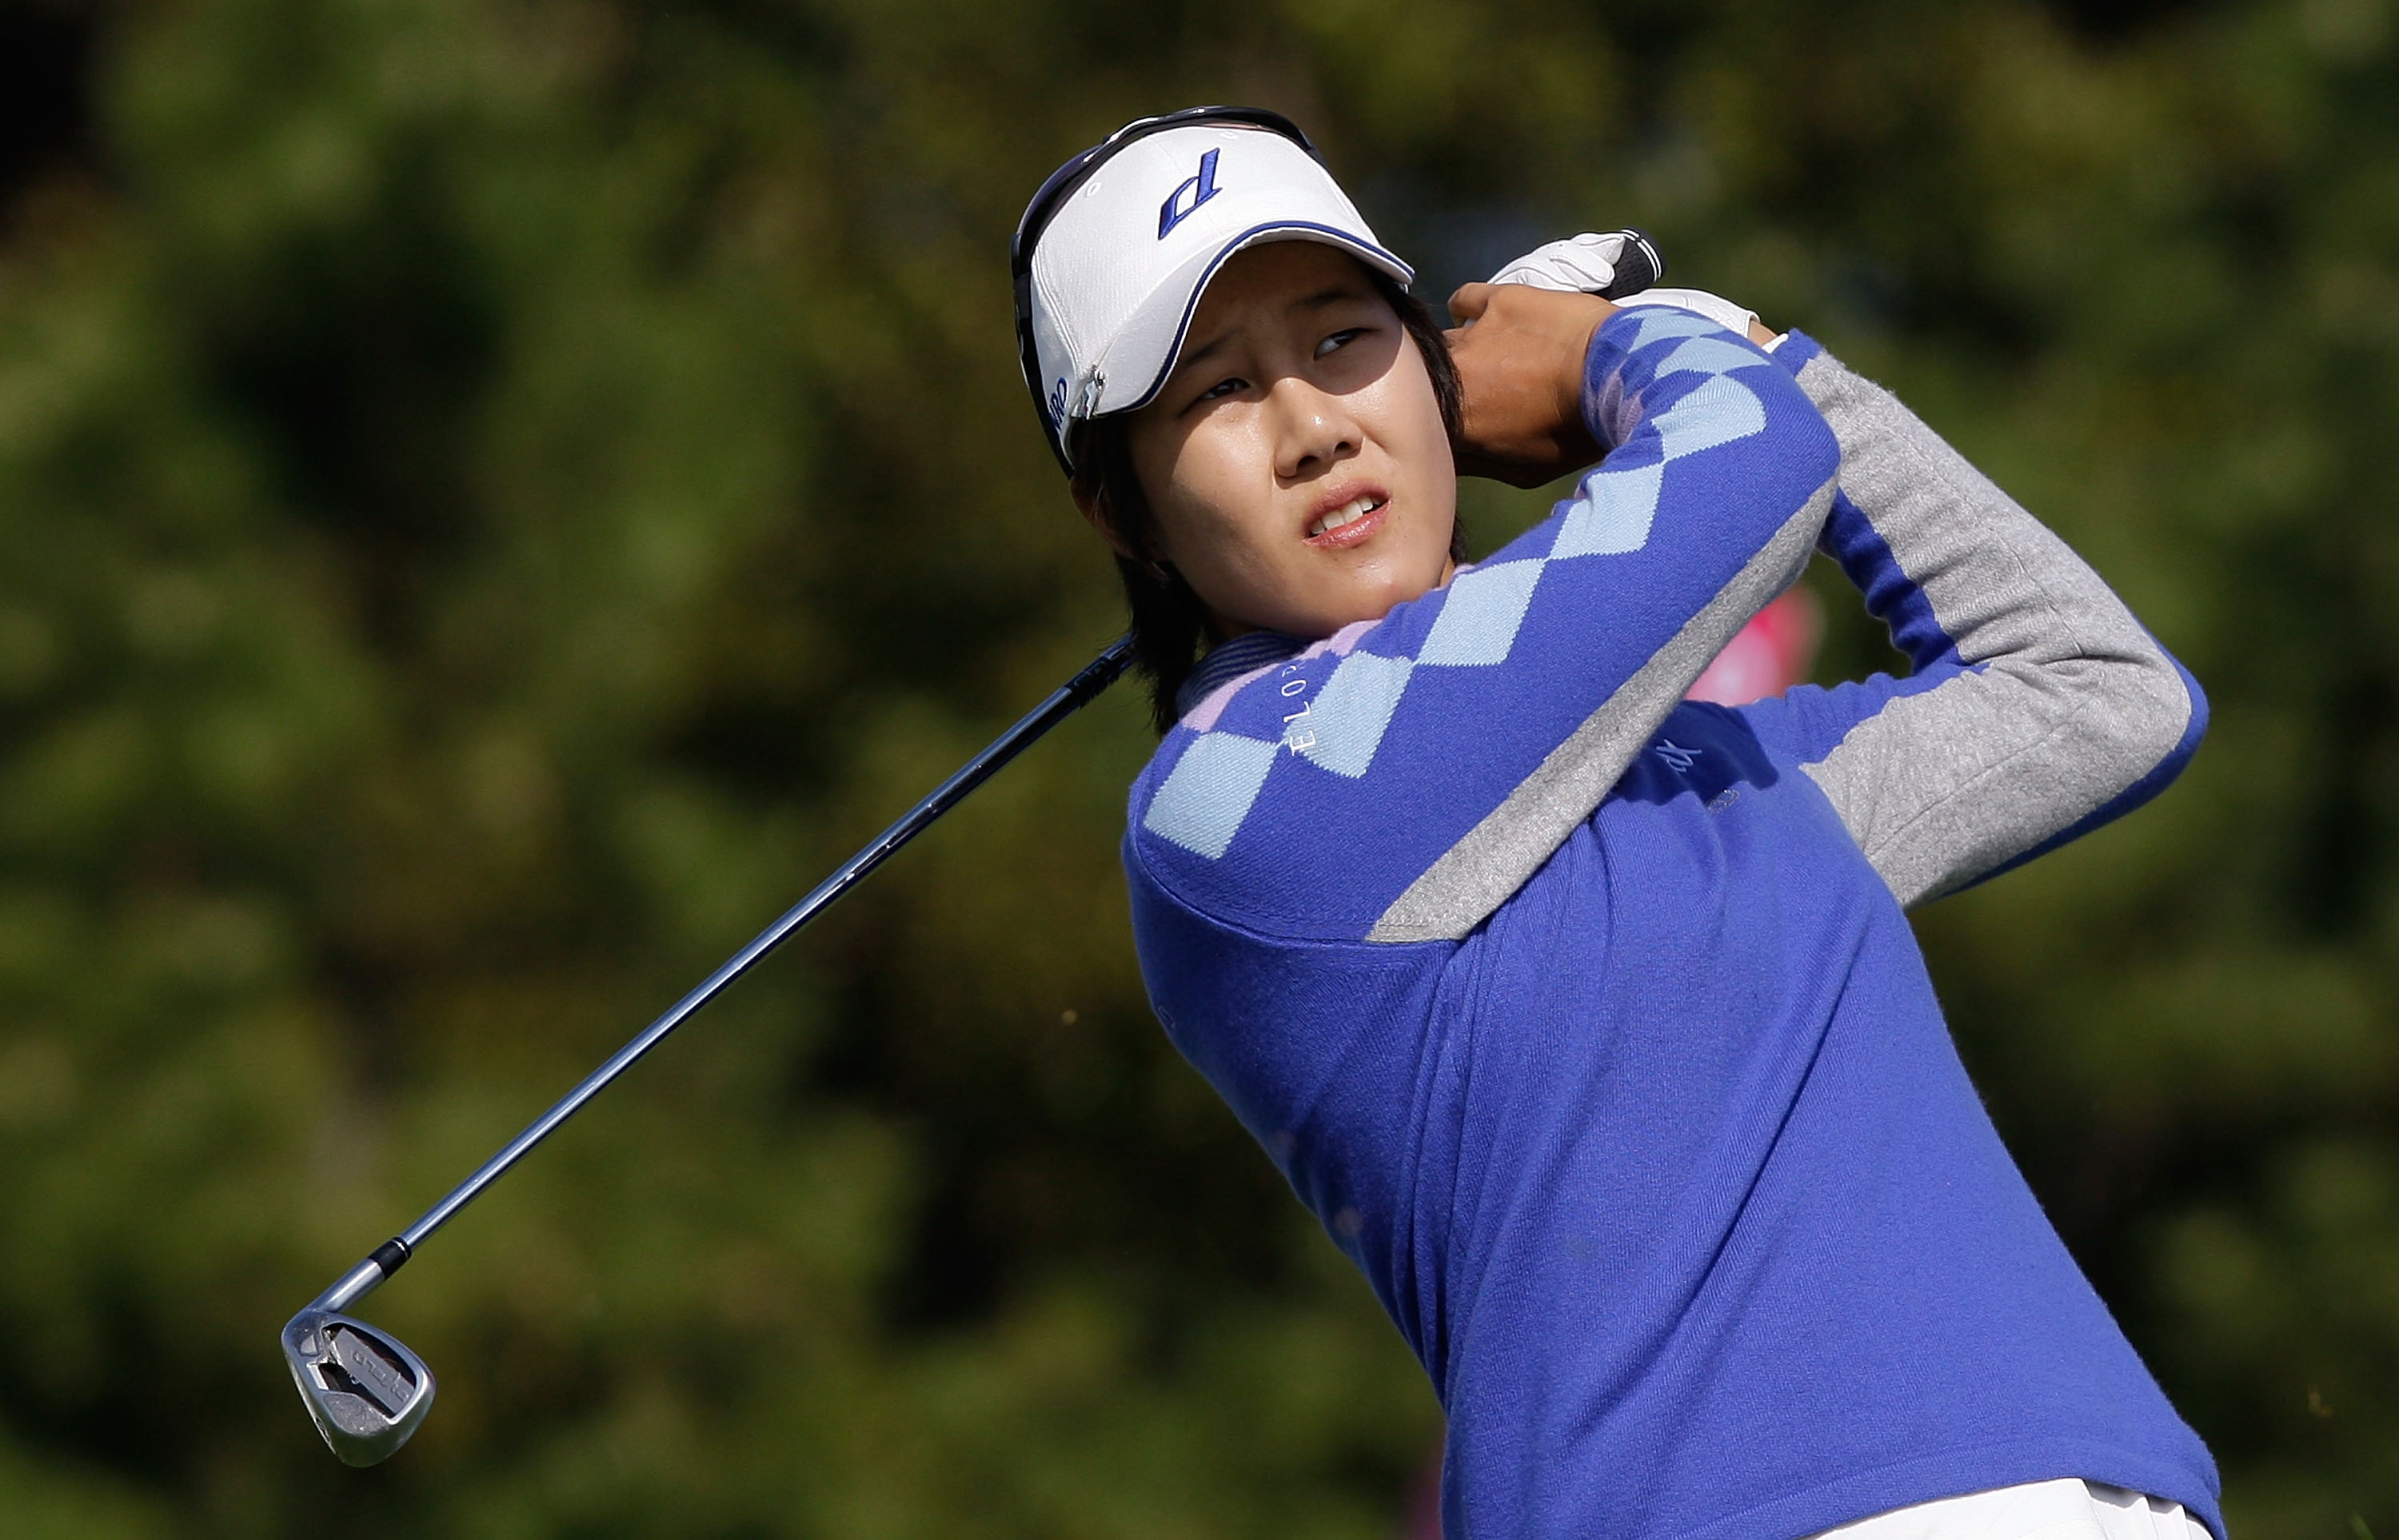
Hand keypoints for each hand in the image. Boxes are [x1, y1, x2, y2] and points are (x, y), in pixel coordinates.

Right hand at [1444, 281, 1615, 487]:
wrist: (1620, 377)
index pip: (1422, 424)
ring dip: (1455, 351)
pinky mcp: (1498, 300)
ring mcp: (1471, 334)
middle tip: (1473, 390)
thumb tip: (1451, 455)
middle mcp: (1449, 376)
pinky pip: (1465, 299)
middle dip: (1439, 385)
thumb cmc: (1574, 432)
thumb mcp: (1524, 471)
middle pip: (1424, 379)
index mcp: (1454, 423)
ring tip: (1483, 356)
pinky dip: (1469, 309)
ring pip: (1440, 341)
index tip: (1454, 424)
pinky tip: (1482, 318)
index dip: (1434, 423)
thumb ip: (1477, 462)